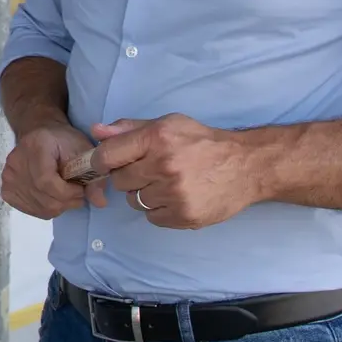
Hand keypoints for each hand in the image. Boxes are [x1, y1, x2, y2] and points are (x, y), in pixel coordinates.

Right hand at [2, 122, 107, 219]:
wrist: (40, 134)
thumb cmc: (63, 140)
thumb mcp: (83, 150)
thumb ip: (93, 174)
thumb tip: (100, 202)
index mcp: (34, 146)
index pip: (47, 182)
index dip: (68, 192)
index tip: (81, 188)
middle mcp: (15, 162)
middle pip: (44, 198)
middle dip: (68, 201)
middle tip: (78, 192)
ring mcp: (8, 178)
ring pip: (40, 208)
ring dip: (59, 206)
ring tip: (66, 191)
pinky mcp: (7, 190)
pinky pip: (32, 210)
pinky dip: (47, 208)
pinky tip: (53, 195)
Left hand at [90, 114, 264, 230]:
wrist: (245, 165)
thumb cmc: (203, 142)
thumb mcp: (168, 124)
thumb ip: (130, 128)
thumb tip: (96, 131)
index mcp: (157, 138)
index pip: (108, 155)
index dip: (99, 161)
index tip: (103, 164)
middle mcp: (163, 166)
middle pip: (120, 181)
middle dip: (129, 176)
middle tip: (148, 170)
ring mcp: (174, 194)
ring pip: (135, 201)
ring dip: (145, 194)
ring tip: (166, 183)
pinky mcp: (184, 216)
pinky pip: (152, 217)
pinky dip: (159, 209)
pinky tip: (176, 197)